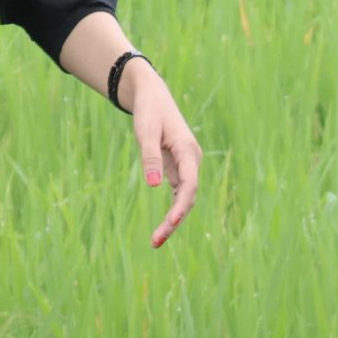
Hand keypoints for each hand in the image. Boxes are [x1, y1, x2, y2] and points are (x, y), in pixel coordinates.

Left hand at [125, 69, 201, 248]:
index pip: (189, 184)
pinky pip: (178, 194)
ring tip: (155, 241)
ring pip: (183, 198)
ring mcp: (187, 166)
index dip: (181, 205)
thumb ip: (150, 158)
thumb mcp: (146, 132)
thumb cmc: (149, 111)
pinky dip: (171, 211)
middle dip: (174, 220)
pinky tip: (162, 228)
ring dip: (172, 220)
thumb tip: (153, 186)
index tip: (171, 222)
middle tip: (155, 242)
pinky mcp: (178, 169)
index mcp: (188, 151)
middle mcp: (192, 161)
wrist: (152, 96)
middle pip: (187, 196)